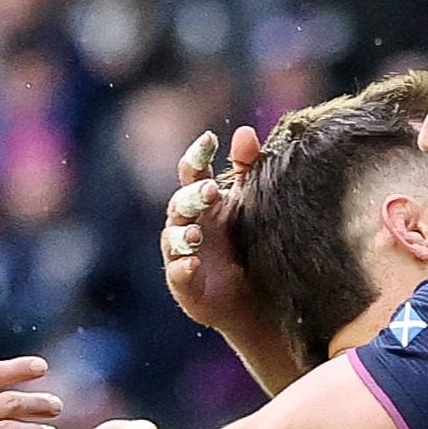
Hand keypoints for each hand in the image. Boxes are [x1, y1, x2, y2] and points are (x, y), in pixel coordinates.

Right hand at [162, 127, 266, 335]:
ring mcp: (182, 254)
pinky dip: (183, 268)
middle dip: (192, 197)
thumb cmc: (247, 243)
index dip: (197, 156)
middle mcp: (187, 224)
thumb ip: (246, 168)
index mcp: (201, 201)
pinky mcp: (184, 284)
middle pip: (180, 203)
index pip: (192, 173)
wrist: (254, 296)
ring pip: (173, 238)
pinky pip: (177, 274)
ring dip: (182, 234)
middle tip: (209, 192)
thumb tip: (245, 131)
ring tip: (195, 234)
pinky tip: (193, 264)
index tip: (209, 140)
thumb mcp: (250, 202)